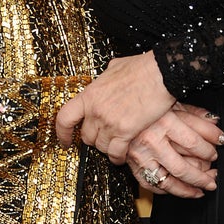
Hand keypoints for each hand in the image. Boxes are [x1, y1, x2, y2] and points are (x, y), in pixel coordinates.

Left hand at [55, 51, 175, 162]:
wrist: (160, 73)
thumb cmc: (141, 68)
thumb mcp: (114, 67)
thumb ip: (104, 78)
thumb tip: (105, 77)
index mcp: (90, 94)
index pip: (65, 118)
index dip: (62, 133)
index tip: (65, 140)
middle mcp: (96, 110)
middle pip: (86, 136)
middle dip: (95, 138)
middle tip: (105, 136)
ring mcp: (109, 122)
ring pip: (101, 146)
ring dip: (108, 147)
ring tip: (117, 144)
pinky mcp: (125, 131)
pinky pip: (116, 153)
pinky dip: (118, 157)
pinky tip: (122, 155)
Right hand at [127, 104, 223, 197]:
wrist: (119, 107)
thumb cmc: (149, 105)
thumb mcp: (174, 104)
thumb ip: (196, 115)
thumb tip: (218, 126)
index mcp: (164, 122)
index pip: (194, 143)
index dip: (209, 150)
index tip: (217, 150)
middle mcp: (151, 140)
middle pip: (183, 167)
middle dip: (203, 177)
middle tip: (214, 176)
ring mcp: (140, 156)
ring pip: (169, 181)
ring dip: (188, 189)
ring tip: (202, 190)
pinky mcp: (132, 165)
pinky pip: (151, 185)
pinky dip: (167, 190)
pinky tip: (179, 189)